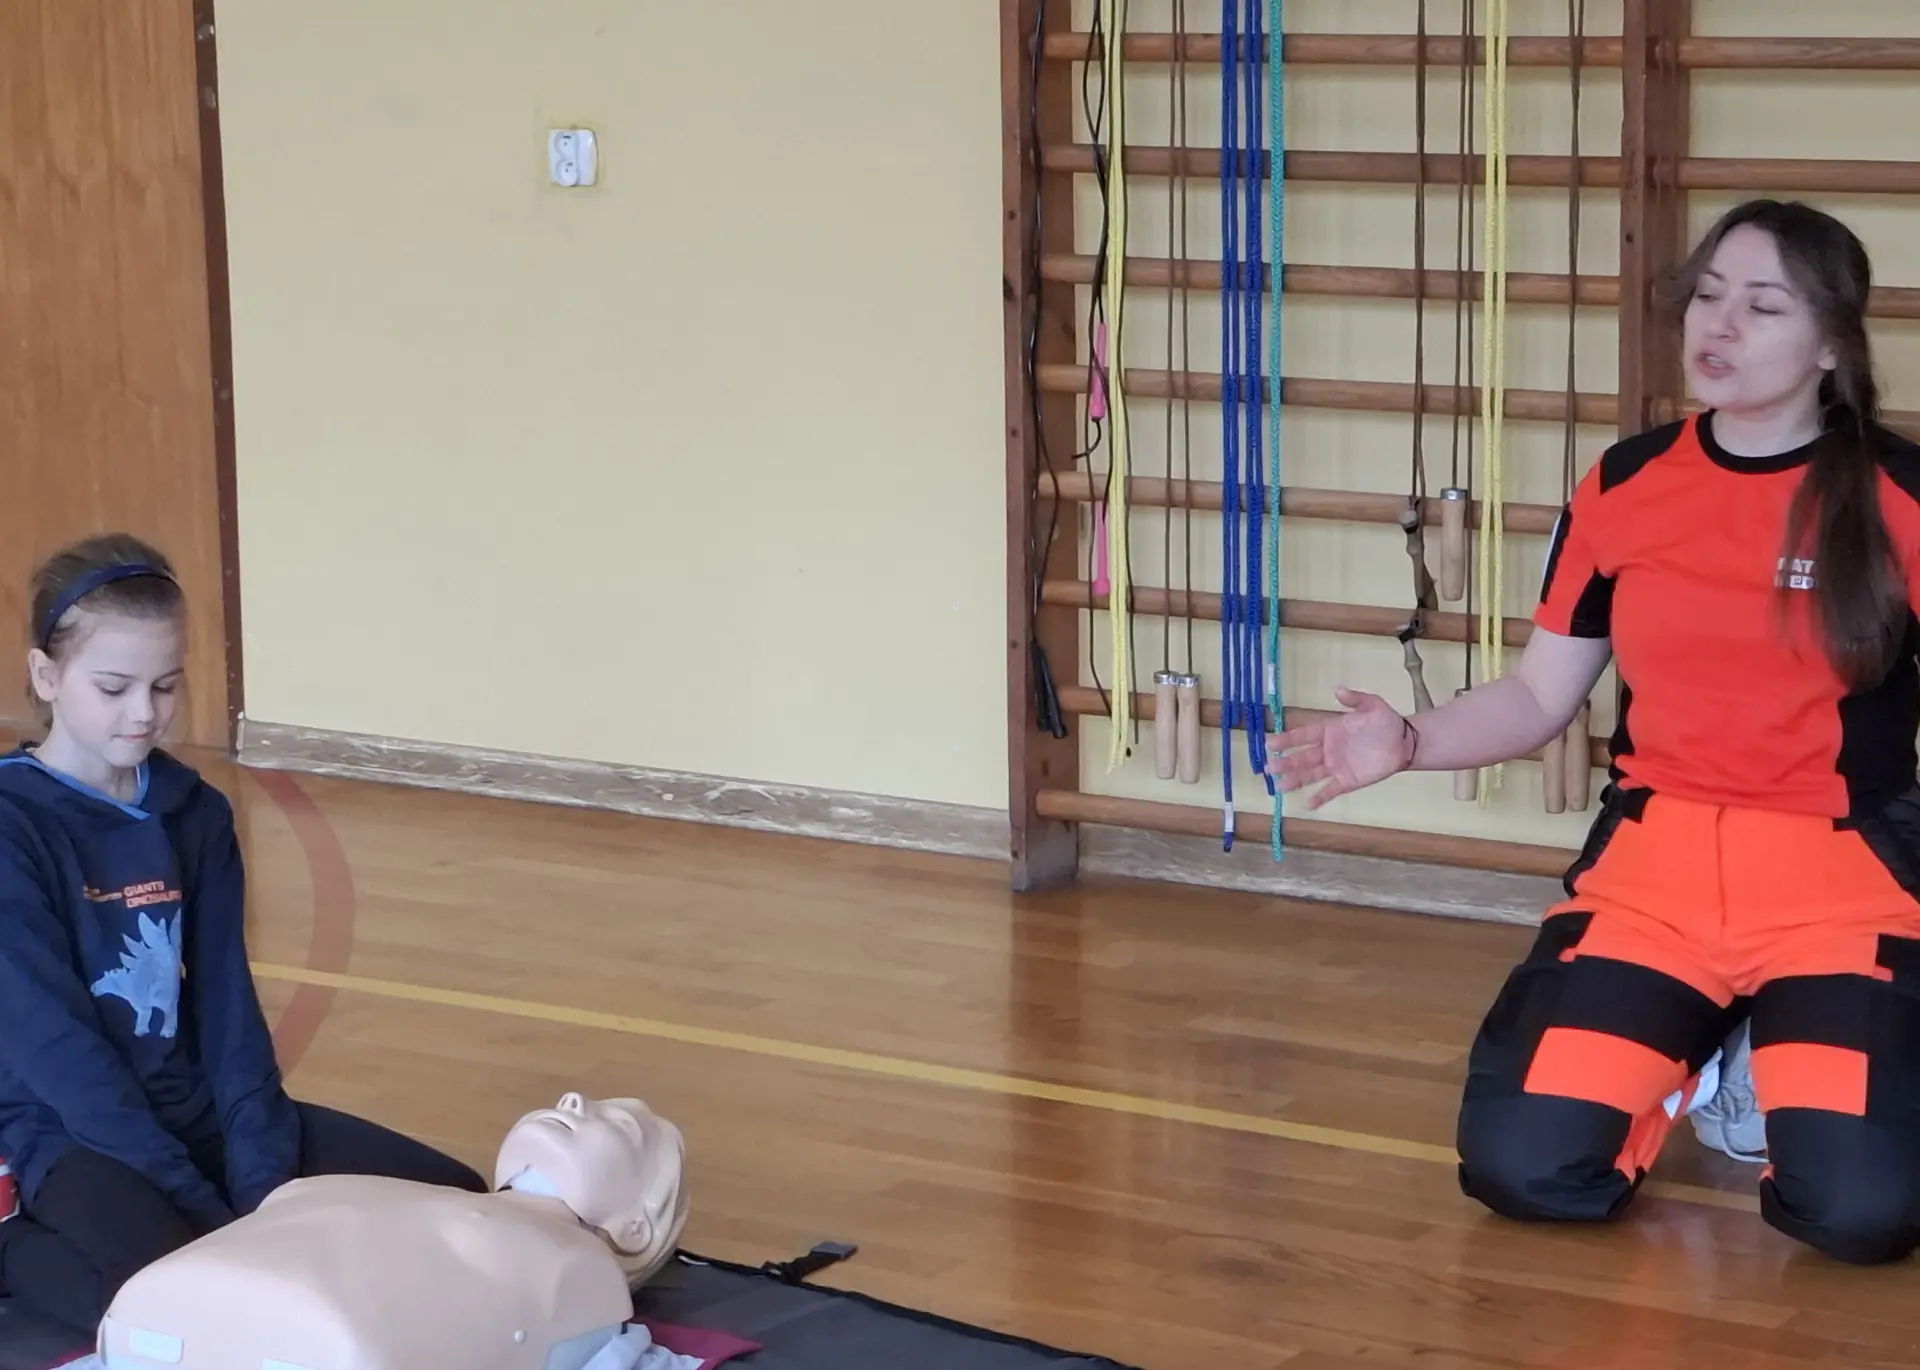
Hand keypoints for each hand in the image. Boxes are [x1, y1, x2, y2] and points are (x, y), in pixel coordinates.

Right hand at [1265, 686, 1415, 808]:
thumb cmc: (1386, 722)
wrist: (1404, 743)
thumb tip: (1338, 690)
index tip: (1270, 743)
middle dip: (1286, 762)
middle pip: (1302, 757)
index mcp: (1330, 730)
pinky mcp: (1347, 781)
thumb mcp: (1372, 705)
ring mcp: (1336, 766)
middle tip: (1269, 767)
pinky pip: (1330, 790)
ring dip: (1295, 780)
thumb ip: (1355, 698)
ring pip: (1311, 774)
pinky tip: (1307, 804)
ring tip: (1279, 786)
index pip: (1304, 735)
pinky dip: (1319, 797)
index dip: (1287, 739)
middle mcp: (1329, 750)